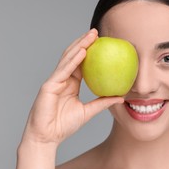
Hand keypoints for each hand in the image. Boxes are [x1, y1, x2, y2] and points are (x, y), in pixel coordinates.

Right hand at [21, 29, 123, 145]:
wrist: (47, 137)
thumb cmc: (64, 126)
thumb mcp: (88, 112)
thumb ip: (102, 102)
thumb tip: (121, 97)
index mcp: (70, 84)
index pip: (81, 63)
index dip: (90, 51)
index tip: (102, 42)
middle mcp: (62, 79)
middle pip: (73, 56)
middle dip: (84, 42)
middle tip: (97, 32)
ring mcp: (55, 81)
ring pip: (68, 59)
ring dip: (80, 45)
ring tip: (91, 35)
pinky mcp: (49, 85)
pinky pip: (63, 70)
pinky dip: (73, 60)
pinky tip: (82, 51)